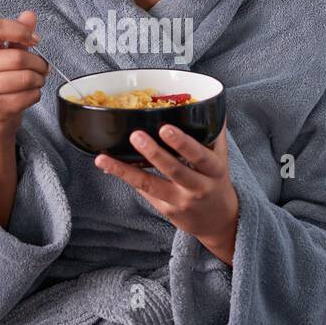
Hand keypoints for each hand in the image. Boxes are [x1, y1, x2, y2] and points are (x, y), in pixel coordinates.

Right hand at [0, 10, 48, 150]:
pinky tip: (28, 96)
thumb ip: (18, 35)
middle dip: (38, 64)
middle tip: (42, 69)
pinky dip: (35, 95)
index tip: (34, 40)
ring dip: (39, 80)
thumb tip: (30, 14)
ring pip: (25, 78)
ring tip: (36, 82)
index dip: (21, 31)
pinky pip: (28, 96)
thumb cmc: (0, 85)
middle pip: (18, 57)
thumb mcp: (6, 57)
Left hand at [94, 119, 238, 264]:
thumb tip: (208, 104)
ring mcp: (179, 201)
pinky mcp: (165, 210)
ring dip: (125, 171)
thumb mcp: (221, 159)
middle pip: (174, 170)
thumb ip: (213, 134)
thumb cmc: (216, 181)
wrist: (218, 221)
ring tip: (104, 159)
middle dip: (154, 153)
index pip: (199, 155)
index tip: (166, 128)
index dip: (183, 143)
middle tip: (136, 135)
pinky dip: (126, 177)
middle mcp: (197, 187)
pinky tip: (108, 166)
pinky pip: (144, 191)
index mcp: (213, 170)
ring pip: (150, 185)